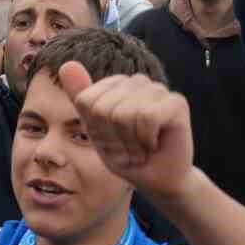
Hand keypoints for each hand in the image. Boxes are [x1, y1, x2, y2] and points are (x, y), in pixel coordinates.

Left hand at [57, 63, 194, 202]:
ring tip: (142, 147)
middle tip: (130, 149)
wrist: (157, 181)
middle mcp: (137, 82)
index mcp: (115, 85)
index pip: (86, 101)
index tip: (112, 141)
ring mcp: (158, 90)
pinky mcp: (177, 102)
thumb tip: (67, 64)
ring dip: (131, 143)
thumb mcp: (95, 130)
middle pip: (104, 109)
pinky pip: (148, 117)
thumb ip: (81, 96)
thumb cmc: (127, 156)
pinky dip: (146, 140)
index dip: (96, 130)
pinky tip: (155, 143)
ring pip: (125, 114)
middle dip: (114, 139)